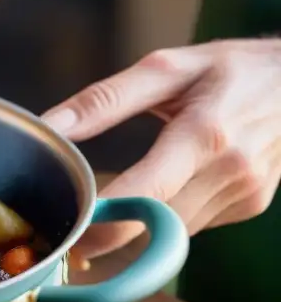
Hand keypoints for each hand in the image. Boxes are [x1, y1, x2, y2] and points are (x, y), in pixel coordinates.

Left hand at [42, 39, 280, 258]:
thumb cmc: (234, 68)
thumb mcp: (168, 68)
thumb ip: (104, 99)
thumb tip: (50, 124)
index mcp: (206, 133)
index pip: (147, 193)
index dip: (105, 221)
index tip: (69, 232)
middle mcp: (230, 171)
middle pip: (158, 225)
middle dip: (111, 233)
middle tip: (71, 232)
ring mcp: (245, 193)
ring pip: (174, 233)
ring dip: (139, 227)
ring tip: (108, 209)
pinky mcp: (251, 206)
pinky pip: (194, 224)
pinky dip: (169, 216)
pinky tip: (164, 191)